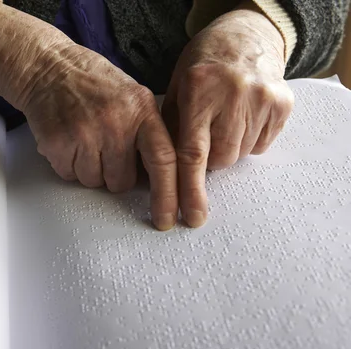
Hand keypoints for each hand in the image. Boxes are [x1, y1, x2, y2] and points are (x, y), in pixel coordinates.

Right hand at [22, 43, 178, 227]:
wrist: (47, 67)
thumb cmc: (92, 83)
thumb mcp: (132, 96)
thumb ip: (149, 131)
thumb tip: (162, 175)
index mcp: (141, 110)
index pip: (163, 160)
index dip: (168, 194)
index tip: (167, 218)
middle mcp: (115, 123)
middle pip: (123, 182)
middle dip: (115, 173)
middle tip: (104, 146)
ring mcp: (85, 134)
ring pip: (95, 182)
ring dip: (90, 169)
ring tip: (84, 139)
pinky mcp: (58, 144)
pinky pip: (70, 176)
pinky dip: (69, 165)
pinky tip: (69, 140)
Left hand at [162, 1, 293, 227]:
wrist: (244, 36)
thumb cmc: (202, 67)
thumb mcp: (176, 90)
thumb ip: (169, 129)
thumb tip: (160, 177)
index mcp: (197, 90)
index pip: (192, 152)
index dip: (189, 189)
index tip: (188, 217)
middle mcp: (232, 94)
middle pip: (220, 159)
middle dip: (208, 160)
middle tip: (204, 136)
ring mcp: (262, 98)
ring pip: (240, 155)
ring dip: (227, 149)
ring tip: (222, 121)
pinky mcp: (282, 103)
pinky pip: (261, 145)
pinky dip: (248, 141)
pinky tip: (241, 117)